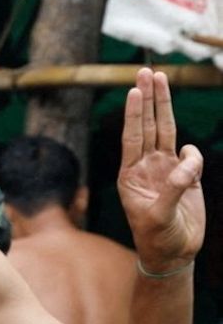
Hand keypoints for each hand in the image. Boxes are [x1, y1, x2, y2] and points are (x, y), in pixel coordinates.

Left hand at [118, 68, 204, 271]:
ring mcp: (166, 169)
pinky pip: (191, 156)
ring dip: (164, 105)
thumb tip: (187, 162)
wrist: (173, 253)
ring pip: (166, 131)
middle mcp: (146, 166)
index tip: (134, 90)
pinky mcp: (186, 176)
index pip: (132, 137)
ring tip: (161, 79)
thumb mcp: (159, 216)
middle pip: (148, 125)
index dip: (135, 114)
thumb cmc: (157, 237)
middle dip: (148, 98)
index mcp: (130, 174)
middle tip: (146, 71)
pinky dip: (194, 158)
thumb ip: (173, 189)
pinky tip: (191, 173)